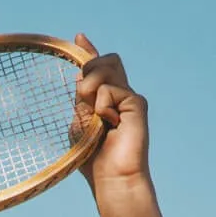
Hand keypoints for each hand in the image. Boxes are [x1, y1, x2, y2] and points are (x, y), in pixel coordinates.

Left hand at [72, 36, 168, 216]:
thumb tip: (79, 76)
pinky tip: (109, 124)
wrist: (112, 179)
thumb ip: (81, 101)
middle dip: (88, 69)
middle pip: (104, 60)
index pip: (99, 68)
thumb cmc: (94, 160)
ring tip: (96, 114)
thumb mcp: (80, 124)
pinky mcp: (137, 103)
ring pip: (107, 67)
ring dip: (92, 85)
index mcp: (105, 100)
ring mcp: (130, 98)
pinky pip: (110, 89)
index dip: (89, 51)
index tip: (79, 38)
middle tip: (83, 97)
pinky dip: (102, 106)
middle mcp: (120, 95)